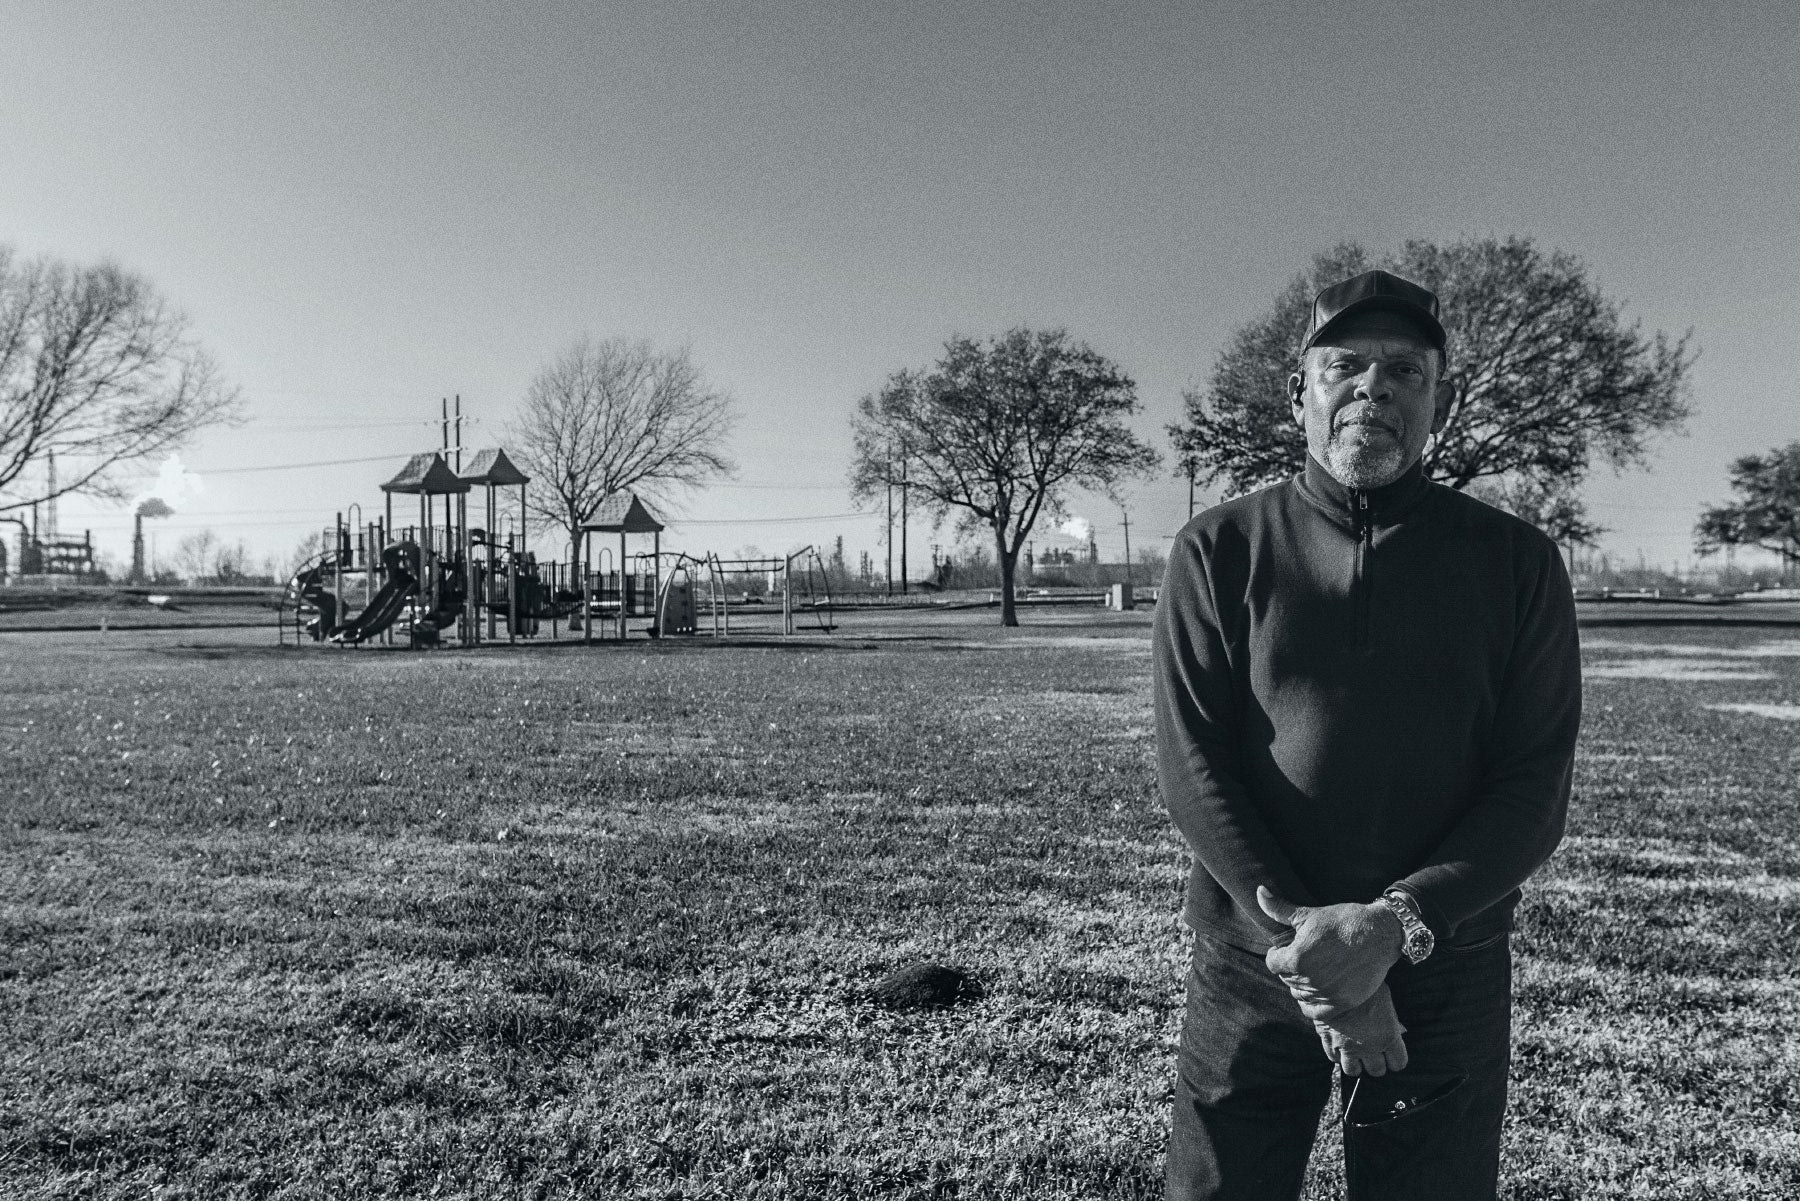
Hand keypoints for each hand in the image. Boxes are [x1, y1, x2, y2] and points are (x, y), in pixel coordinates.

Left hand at [1257, 885, 1401, 1020]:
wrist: (1379, 933)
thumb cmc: (1343, 921)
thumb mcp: (1308, 914)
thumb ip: (1279, 909)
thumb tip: (1259, 891)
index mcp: (1296, 958)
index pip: (1273, 964)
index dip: (1278, 955)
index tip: (1287, 949)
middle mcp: (1309, 979)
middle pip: (1286, 978)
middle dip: (1291, 968)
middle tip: (1305, 957)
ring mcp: (1326, 993)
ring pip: (1299, 994)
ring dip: (1302, 984)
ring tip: (1314, 970)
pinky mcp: (1342, 1003)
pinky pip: (1315, 1012)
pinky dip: (1311, 1004)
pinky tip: (1317, 991)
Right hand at [1313, 984, 1408, 1076]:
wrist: (1336, 977)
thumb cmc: (1365, 985)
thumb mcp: (1386, 999)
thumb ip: (1392, 1019)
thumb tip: (1398, 1030)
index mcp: (1388, 1036)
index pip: (1399, 1063)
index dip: (1396, 1058)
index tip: (1393, 1052)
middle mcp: (1369, 1047)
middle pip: (1377, 1071)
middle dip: (1377, 1062)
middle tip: (1374, 1051)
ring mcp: (1347, 1046)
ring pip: (1353, 1071)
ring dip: (1356, 1063)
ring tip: (1356, 1051)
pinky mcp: (1328, 1041)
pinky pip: (1334, 1058)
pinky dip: (1337, 1054)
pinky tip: (1340, 1042)